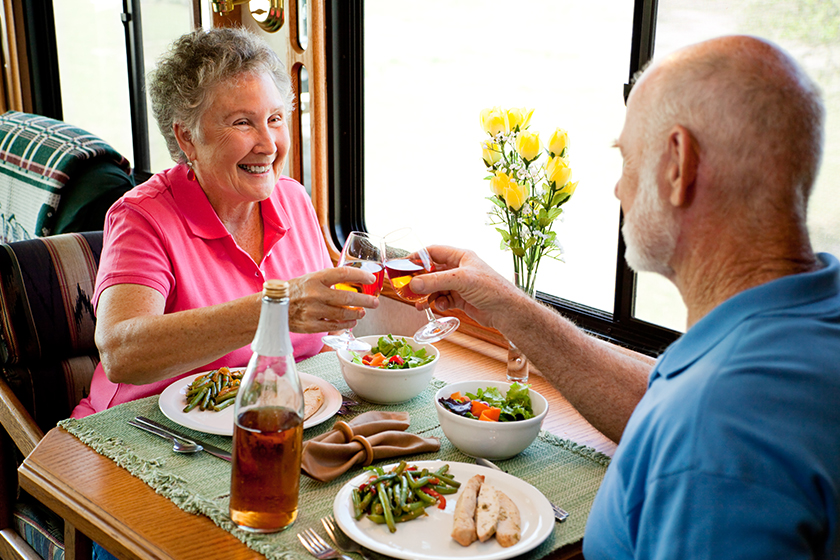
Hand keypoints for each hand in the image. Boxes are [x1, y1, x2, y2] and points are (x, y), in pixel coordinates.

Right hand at [287, 266, 379, 332]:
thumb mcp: (311, 278)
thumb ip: (329, 280)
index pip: (343, 274)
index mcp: (316, 278)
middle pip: (347, 297)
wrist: (272, 307)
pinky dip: (345, 325)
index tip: (371, 278)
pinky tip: (351, 322)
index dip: (360, 276)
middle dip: (365, 301)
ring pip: (342, 314)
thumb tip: (354, 279)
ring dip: (356, 314)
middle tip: (375, 303)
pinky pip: (333, 326)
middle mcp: (315, 294)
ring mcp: (313, 311)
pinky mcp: (310, 325)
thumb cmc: (295, 291)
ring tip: (363, 313)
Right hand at [408, 246, 523, 329]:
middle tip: (407, 287)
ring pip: (436, 287)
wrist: (507, 311)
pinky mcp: (461, 299)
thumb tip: (414, 283)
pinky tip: (439, 307)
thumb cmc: (492, 288)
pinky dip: (438, 303)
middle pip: (432, 271)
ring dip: (427, 294)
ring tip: (420, 302)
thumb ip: (436, 281)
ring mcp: (460, 285)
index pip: (433, 252)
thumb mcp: (461, 280)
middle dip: (420, 280)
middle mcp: (459, 269)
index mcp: (461, 256)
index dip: (418, 258)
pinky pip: (443, 299)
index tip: (404, 265)